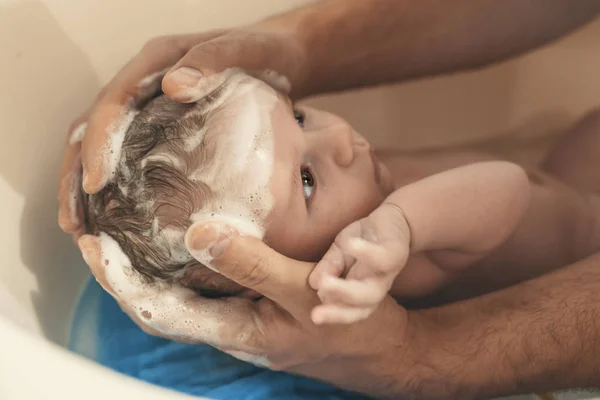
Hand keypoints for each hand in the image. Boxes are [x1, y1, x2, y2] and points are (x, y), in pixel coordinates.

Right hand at [58, 22, 307, 236]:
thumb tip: (173, 86)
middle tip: (73, 221)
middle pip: (93, 127)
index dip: (97, 143)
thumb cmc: (264, 54)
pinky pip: (128, 155)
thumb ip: (212, 62)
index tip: (96, 183)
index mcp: (155, 63)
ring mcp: (150, 107)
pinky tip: (112, 217)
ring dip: (84, 185)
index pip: (114, 103)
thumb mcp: (244, 52)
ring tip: (80, 228)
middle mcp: (145, 84)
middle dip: (78, 174)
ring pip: (103, 145)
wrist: (283, 57)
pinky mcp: (162, 127)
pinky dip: (116, 185)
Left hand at [77, 221, 420, 398]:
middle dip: (122, 274)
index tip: (93, 248)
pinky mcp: (253, 309)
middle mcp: (229, 330)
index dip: (121, 282)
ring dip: (147, 270)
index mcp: (235, 331)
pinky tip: (182, 242)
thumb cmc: (348, 327)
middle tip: (94, 235)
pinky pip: (207, 289)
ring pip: (180, 297)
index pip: (157, 311)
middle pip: (159, 306)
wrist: (381, 352)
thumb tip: (199, 234)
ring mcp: (240, 320)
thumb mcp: (302, 290)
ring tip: (124, 236)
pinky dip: (183, 266)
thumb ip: (253, 265)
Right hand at [309, 202, 410, 324]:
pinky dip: (364, 253)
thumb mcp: (339, 251)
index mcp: (360, 290)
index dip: (332, 315)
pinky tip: (349, 244)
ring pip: (372, 293)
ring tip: (325, 282)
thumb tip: (314, 284)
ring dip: (346, 290)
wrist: (392, 219)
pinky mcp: (396, 254)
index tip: (314, 317)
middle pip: (363, 309)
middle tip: (315, 314)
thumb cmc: (363, 239)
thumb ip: (329, 266)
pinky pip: (382, 259)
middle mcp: (376, 287)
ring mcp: (387, 273)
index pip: (348, 310)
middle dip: (339, 313)